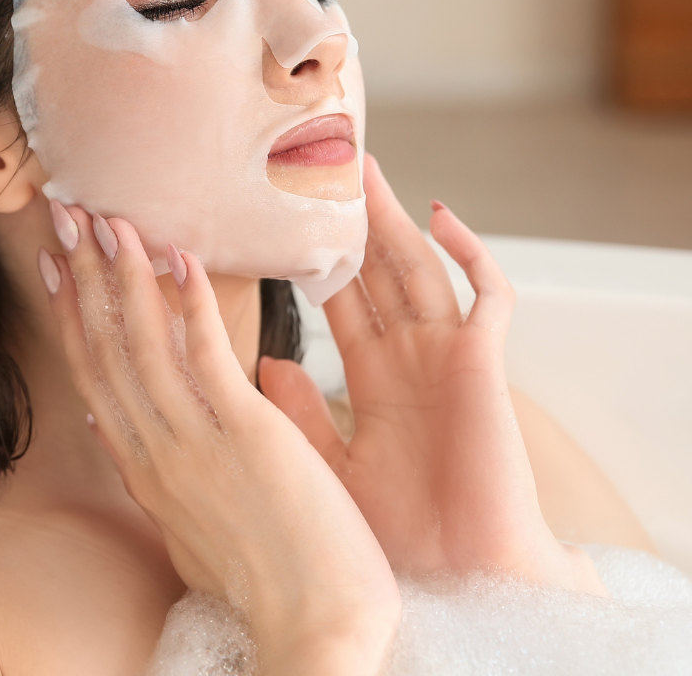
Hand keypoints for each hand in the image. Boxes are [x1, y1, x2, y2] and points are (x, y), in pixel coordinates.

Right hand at [40, 204, 400, 674]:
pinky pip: (205, 355)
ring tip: (108, 217)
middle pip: (104, 348)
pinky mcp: (246, 435)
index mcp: (148, 468)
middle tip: (65, 214)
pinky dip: (187, 304)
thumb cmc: (271, 582)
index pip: (95, 375)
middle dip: (82, 275)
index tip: (58, 265)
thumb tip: (110, 427)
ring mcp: (195, 442)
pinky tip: (178, 257)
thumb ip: (151, 471)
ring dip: (121, 275)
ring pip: (141, 343)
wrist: (316, 636)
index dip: (73, 314)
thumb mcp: (188, 525)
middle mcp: (156, 451)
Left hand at [261, 155, 604, 594]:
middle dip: (354, 222)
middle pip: (378, 272)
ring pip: (420, 268)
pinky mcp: (483, 364)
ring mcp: (448, 356)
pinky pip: (486, 297)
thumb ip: (301, 412)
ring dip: (395, 220)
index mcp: (375, 377)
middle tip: (324, 169)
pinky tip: (440, 218)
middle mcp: (410, 357)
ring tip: (365, 170)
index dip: (319, 260)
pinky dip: (471, 254)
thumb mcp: (331, 464)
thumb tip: (265, 362)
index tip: (287, 220)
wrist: (459, 582)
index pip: (341, 300)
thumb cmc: (398, 537)